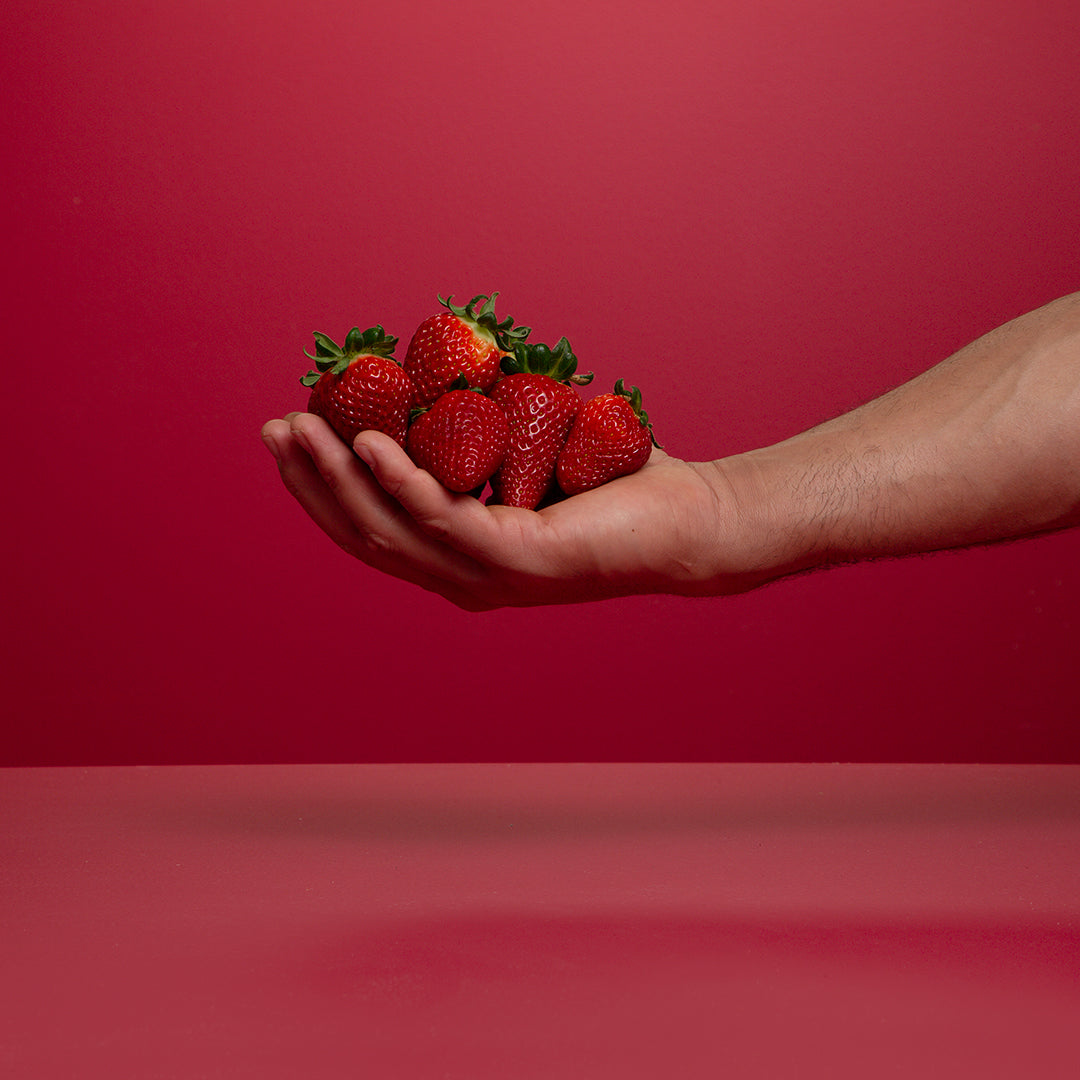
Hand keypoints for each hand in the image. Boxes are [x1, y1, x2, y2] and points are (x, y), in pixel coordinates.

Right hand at [261, 412, 745, 609]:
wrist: (692, 522)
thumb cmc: (615, 485)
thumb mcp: (530, 457)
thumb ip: (483, 438)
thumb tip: (447, 376)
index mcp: (461, 559)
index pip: (371, 528)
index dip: (320, 488)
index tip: (287, 437)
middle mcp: (465, 577)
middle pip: (366, 533)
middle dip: (312, 480)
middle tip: (274, 427)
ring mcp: (490, 577)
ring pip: (393, 530)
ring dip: (340, 477)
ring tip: (304, 426)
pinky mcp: (522, 563)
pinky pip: (445, 520)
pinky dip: (402, 481)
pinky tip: (371, 443)